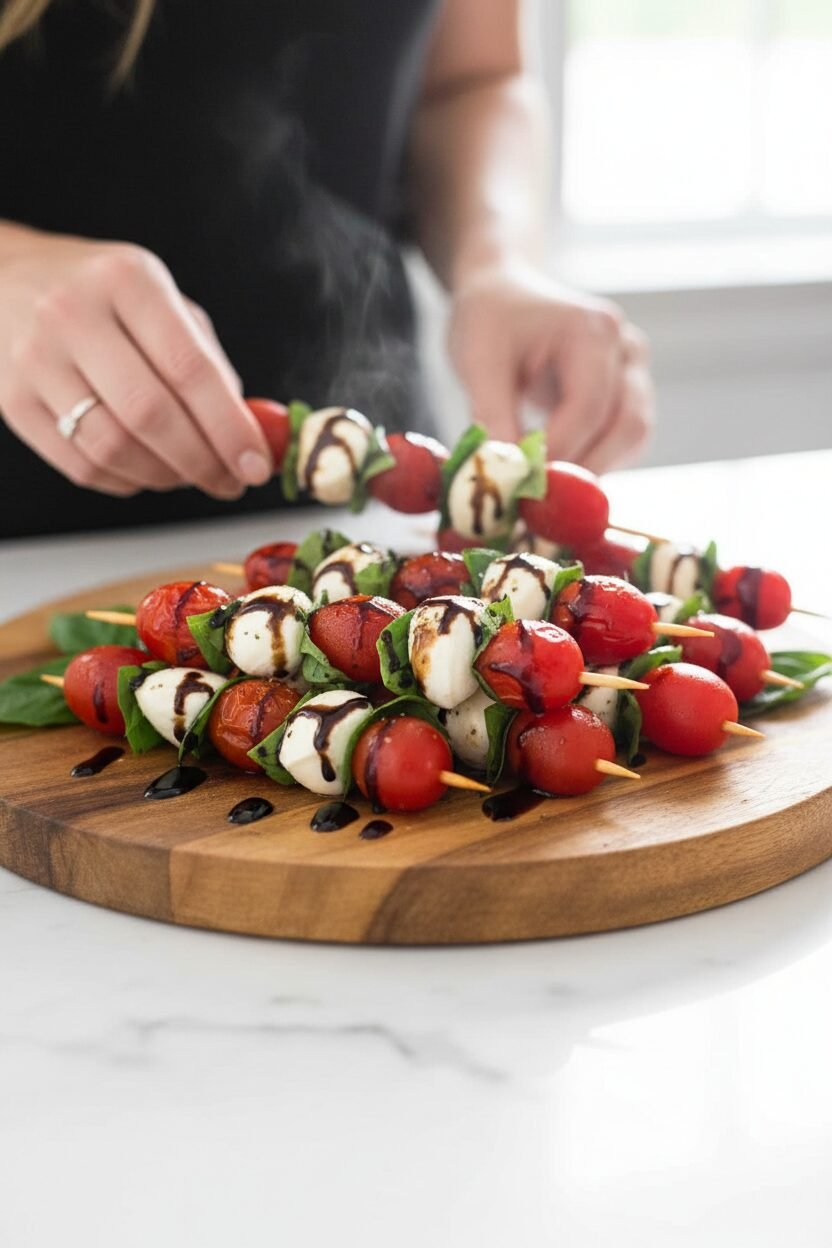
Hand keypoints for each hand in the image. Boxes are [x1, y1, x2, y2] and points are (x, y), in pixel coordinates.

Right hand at [0, 227, 271, 497]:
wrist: (1, 279)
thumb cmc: (99, 296)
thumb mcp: (158, 298)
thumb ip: (206, 360)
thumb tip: (246, 431)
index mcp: (126, 279)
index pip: (189, 368)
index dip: (230, 428)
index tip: (256, 464)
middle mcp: (72, 312)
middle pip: (150, 414)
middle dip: (202, 462)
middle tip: (229, 482)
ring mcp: (34, 358)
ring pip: (114, 448)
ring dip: (165, 477)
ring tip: (188, 474)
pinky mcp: (10, 399)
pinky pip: (81, 466)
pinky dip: (126, 481)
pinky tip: (146, 471)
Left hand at [448, 263, 654, 472]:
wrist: (503, 295)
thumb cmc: (489, 319)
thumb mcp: (476, 361)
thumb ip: (491, 416)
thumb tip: (506, 475)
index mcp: (592, 328)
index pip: (588, 405)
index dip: (559, 451)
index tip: (524, 483)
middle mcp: (625, 348)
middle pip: (628, 424)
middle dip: (585, 468)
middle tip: (541, 500)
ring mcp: (633, 370)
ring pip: (634, 436)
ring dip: (595, 468)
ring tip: (548, 488)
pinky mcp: (627, 393)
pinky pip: (625, 438)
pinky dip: (597, 459)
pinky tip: (560, 470)